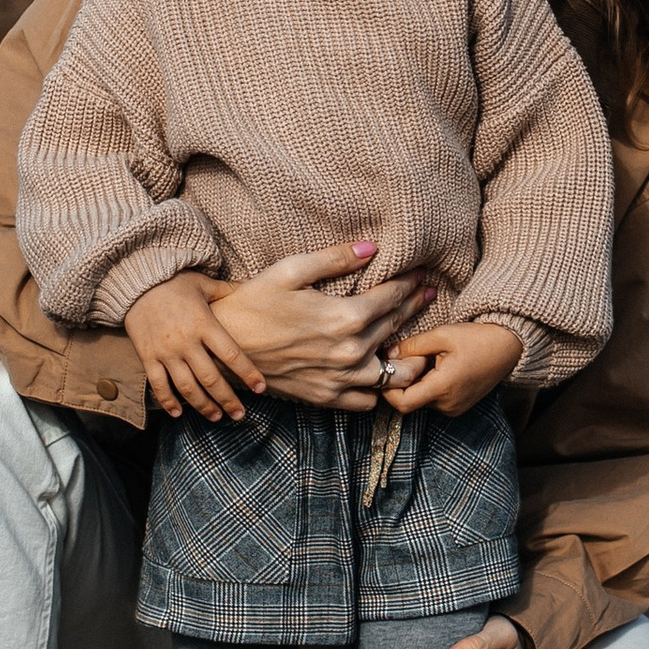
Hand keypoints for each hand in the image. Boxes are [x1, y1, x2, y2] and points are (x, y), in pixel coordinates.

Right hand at [123, 273, 265, 422]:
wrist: (135, 282)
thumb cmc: (173, 281)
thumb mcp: (202, 283)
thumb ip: (226, 289)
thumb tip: (249, 284)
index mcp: (204, 323)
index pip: (231, 354)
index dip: (247, 373)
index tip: (260, 388)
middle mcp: (186, 341)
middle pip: (211, 378)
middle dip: (227, 400)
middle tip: (239, 415)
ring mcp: (166, 351)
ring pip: (187, 387)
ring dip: (203, 406)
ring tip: (216, 417)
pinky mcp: (148, 356)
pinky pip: (158, 385)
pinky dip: (168, 401)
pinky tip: (178, 413)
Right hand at [210, 242, 428, 410]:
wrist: (223, 347)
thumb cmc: (254, 303)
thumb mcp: (291, 271)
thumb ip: (336, 258)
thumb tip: (372, 247)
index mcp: (345, 317)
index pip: (393, 297)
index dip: (410, 283)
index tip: (421, 275)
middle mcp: (349, 352)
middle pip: (397, 328)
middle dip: (414, 307)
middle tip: (426, 295)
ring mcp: (339, 380)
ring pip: (394, 373)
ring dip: (406, 354)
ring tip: (410, 339)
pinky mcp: (326, 398)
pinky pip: (368, 400)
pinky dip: (378, 387)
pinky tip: (376, 368)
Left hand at [380, 319, 521, 418]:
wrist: (509, 346)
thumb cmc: (477, 338)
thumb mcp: (442, 335)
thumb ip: (412, 346)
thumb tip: (388, 355)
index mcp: (442, 388)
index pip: (402, 403)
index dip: (389, 389)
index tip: (388, 370)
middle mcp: (447, 404)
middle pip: (410, 401)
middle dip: (404, 381)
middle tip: (410, 358)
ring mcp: (454, 408)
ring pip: (422, 400)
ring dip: (417, 383)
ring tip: (428, 360)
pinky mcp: (459, 406)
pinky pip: (434, 400)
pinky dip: (429, 386)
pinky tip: (438, 367)